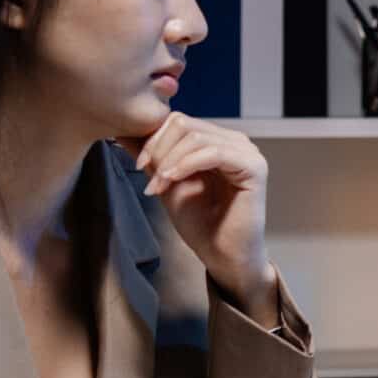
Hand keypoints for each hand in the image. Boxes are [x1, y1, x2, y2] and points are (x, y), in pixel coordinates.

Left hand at [122, 114, 272, 308]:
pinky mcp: (254, 167)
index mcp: (217, 141)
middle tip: (149, 178)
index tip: (138, 165)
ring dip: (169, 161)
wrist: (222, 256)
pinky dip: (186, 164)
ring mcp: (246, 152)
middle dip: (159, 149)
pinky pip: (214, 153)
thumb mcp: (168, 183)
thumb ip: (153, 158)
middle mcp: (234, 141)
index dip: (154, 138)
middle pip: (185, 124)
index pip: (179, 121)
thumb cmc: (201, 224)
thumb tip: (124, 131)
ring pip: (196, 136)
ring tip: (158, 186)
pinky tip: (172, 180)